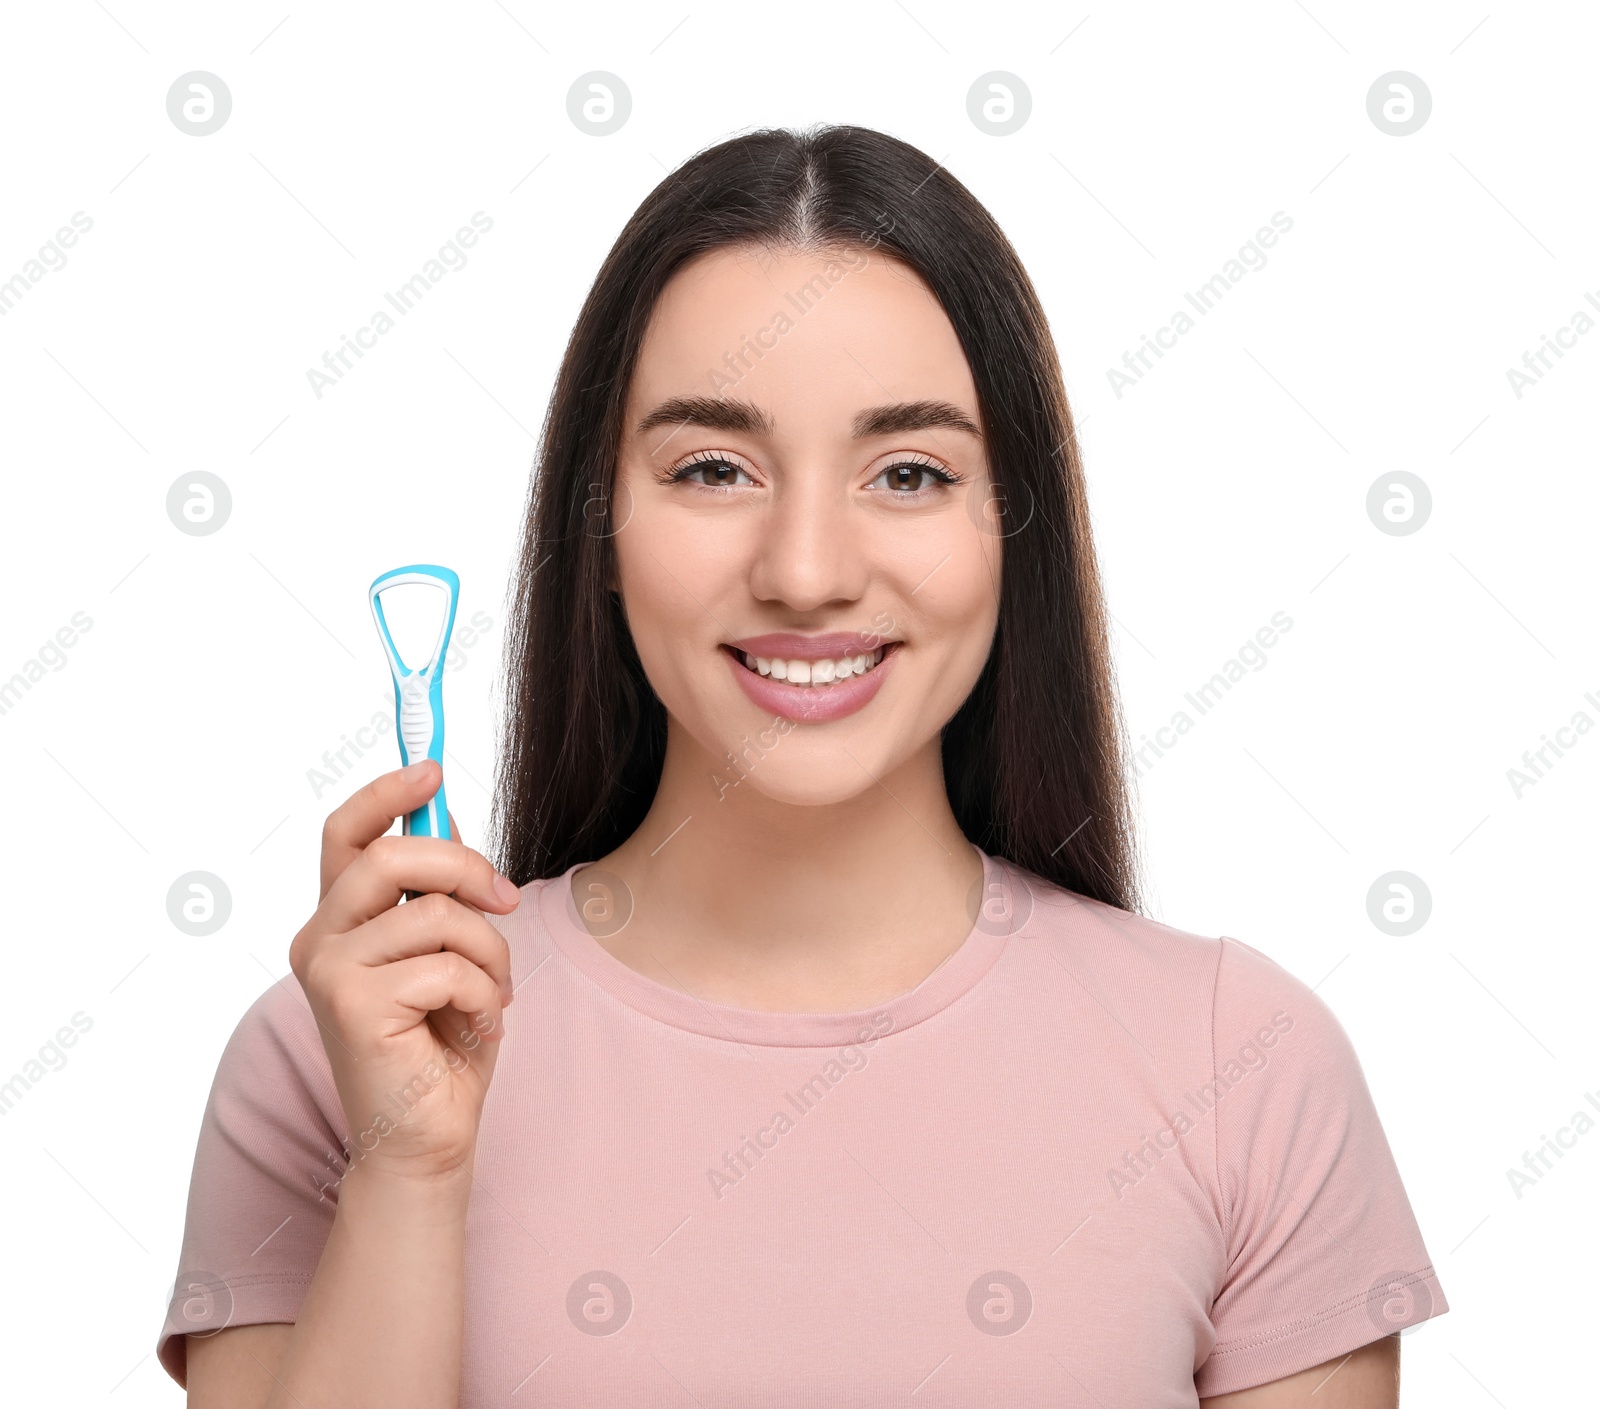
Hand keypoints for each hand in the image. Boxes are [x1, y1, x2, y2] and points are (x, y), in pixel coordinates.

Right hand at [289, 759, 521, 1185]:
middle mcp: (319, 940)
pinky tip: (478, 1028)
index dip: (386, 793)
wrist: (426, 1138)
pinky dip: (483, 994)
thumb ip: (435, 892)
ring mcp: (328, 973)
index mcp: (338, 921)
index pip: (345, 833)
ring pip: (437, 914)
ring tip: (493, 996)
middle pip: (392, 855)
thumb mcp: (446, 953)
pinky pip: (447, 966)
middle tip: (506, 900)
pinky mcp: (353, 1007)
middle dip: (466, 867)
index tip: (432, 769)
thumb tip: (444, 817)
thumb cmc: (440, 1045)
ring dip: (490, 953)